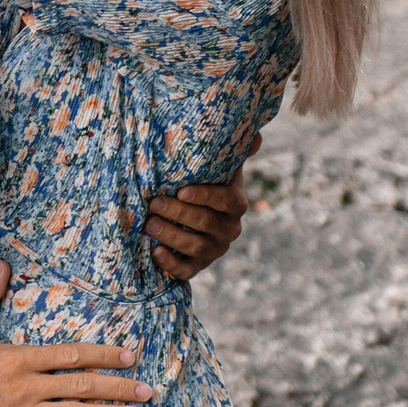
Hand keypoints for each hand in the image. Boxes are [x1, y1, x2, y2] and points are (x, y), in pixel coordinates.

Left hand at [146, 133, 259, 282]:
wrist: (194, 219)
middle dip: (179, 213)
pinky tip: (155, 253)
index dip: (205, 196)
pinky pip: (187, 270)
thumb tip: (258, 136)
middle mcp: (229, 229)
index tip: (181, 191)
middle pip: (207, 222)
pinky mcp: (199, 266)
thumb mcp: (219, 169)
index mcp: (236, 204)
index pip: (227, 201)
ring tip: (149, 224)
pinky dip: (171, 264)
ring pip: (196, 246)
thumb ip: (234, 152)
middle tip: (154, 203)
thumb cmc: (204, 185)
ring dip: (172, 235)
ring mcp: (215, 249)